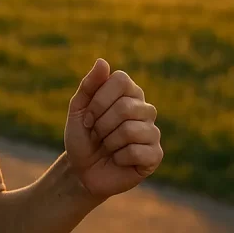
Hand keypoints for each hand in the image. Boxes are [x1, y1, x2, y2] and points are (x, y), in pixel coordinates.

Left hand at [64, 58, 162, 199]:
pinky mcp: (155, 155)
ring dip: (109, 142)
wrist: (82, 171)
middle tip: (96, 134)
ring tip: (108, 147)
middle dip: (101, 125)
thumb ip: (89, 85)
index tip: (88, 117)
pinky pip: (137, 151)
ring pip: (131, 129)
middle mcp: (145, 109)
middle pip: (125, 107)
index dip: (99, 100)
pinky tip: (119, 160)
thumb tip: (103, 62)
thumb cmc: (82, 137)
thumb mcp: (78, 109)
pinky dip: (119, 158)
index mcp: (129, 93)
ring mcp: (152, 132)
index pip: (121, 80)